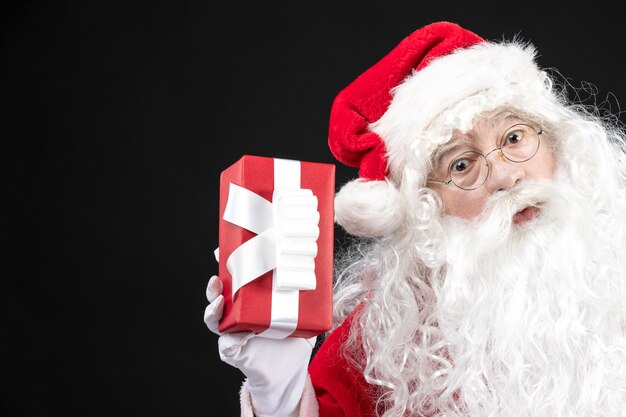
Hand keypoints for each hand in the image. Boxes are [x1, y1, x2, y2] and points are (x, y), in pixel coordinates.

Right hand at [204, 275, 315, 416]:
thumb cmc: (292, 337)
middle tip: (218, 277)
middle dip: (214, 285)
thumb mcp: (300, 311)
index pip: (232, 278)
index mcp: (249, 299)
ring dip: (213, 309)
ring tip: (219, 302)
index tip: (221, 250)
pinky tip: (236, 336)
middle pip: (217, 295)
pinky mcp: (235, 352)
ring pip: (214, 318)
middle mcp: (237, 313)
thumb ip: (307, 295)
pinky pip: (226, 345)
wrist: (289, 371)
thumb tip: (323, 273)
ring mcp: (233, 331)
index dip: (225, 264)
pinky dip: (228, 340)